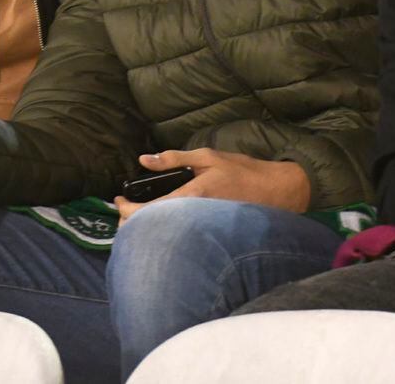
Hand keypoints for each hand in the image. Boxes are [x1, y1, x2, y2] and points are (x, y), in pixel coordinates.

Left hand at [111, 148, 310, 223]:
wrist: (277, 192)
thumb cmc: (243, 171)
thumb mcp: (208, 156)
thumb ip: (175, 158)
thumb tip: (145, 159)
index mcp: (192, 194)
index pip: (149, 210)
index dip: (127, 209)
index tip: (117, 201)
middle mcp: (195, 215)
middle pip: (153, 229)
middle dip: (131, 223)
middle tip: (123, 212)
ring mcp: (202, 227)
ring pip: (165, 235)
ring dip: (146, 228)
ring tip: (136, 218)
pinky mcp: (209, 234)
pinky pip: (179, 236)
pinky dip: (163, 230)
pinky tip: (160, 224)